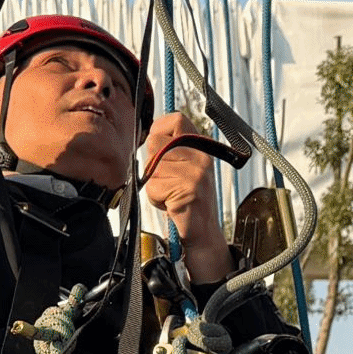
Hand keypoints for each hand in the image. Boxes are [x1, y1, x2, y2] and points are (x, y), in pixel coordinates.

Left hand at [143, 113, 230, 281]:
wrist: (203, 234)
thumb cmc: (187, 201)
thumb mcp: (185, 169)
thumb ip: (172, 150)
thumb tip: (149, 133)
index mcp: (202, 148)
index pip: (177, 119)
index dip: (160, 128)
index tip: (158, 144)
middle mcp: (201, 158)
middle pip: (156, 142)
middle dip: (153, 162)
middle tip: (167, 180)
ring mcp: (196, 174)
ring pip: (152, 167)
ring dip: (154, 184)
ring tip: (171, 195)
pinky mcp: (187, 191)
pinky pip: (153, 187)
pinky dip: (156, 199)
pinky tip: (171, 205)